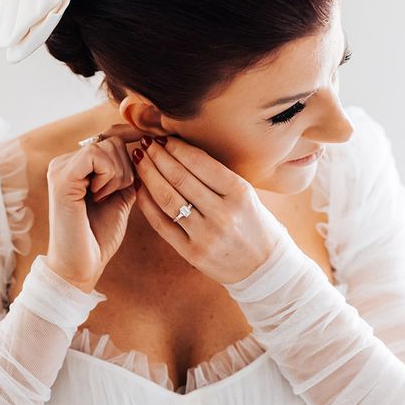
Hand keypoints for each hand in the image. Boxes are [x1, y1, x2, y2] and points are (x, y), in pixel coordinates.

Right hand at [45, 122, 143, 292]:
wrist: (81, 265)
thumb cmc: (99, 236)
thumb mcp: (119, 197)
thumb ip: (128, 173)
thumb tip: (146, 148)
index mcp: (76, 166)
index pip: (110, 139)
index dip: (130, 147)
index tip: (145, 154)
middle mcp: (64, 162)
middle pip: (112, 140)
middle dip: (125, 168)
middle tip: (110, 195)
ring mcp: (61, 168)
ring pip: (107, 145)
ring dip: (118, 175)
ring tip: (103, 198)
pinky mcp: (62, 177)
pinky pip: (96, 155)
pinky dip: (107, 176)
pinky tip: (97, 196)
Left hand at [132, 135, 289, 284]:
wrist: (265, 266)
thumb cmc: (254, 223)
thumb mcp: (246, 195)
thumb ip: (217, 176)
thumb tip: (180, 150)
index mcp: (239, 192)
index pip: (200, 162)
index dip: (176, 147)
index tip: (164, 137)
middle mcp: (223, 213)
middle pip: (180, 178)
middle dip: (158, 156)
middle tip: (146, 143)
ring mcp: (206, 235)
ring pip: (167, 198)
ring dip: (149, 175)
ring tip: (139, 160)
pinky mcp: (192, 252)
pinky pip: (162, 223)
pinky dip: (147, 203)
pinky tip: (140, 188)